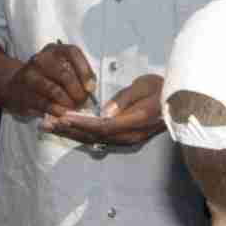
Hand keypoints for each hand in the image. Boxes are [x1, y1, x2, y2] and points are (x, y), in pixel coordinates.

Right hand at [2, 42, 96, 117]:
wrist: (15, 87)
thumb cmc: (46, 78)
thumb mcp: (60, 69)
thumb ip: (77, 75)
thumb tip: (90, 89)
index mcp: (54, 50)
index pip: (72, 53)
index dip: (85, 70)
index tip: (90, 87)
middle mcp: (41, 60)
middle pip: (65, 75)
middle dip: (78, 92)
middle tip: (83, 102)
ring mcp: (30, 76)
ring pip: (55, 91)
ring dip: (68, 103)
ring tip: (73, 108)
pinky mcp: (24, 94)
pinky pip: (44, 104)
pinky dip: (57, 110)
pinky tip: (62, 113)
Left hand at [46, 74, 164, 146]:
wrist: (180, 101)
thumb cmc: (162, 88)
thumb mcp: (144, 85)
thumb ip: (125, 99)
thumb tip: (106, 111)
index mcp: (135, 121)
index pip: (103, 126)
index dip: (82, 123)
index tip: (63, 117)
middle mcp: (130, 135)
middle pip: (94, 136)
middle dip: (68, 130)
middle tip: (46, 123)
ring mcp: (128, 139)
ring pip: (95, 138)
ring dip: (71, 133)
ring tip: (49, 126)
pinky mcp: (125, 138)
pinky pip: (100, 137)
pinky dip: (81, 133)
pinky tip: (67, 128)